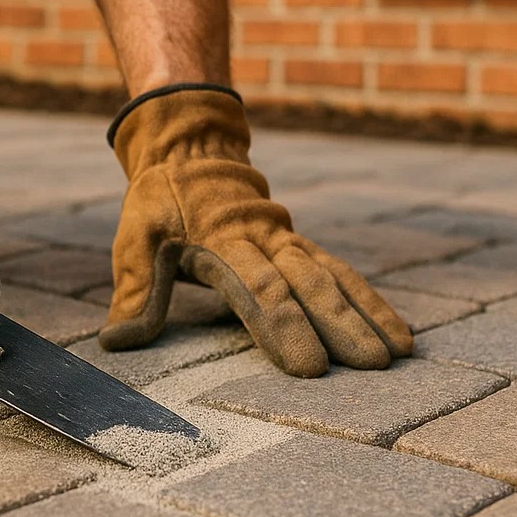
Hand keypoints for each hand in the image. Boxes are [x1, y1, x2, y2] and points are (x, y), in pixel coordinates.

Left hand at [98, 85, 411, 375]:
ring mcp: (289, 241)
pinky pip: (342, 270)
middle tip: (371, 366)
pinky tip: (398, 331)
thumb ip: (136, 290)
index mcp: (223, 243)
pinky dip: (371, 300)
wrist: (190, 148)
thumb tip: (117, 341)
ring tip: (399, 354)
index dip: (284, 328)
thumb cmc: (159, 203)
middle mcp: (265, 241)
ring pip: (335, 277)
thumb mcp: (136, 238)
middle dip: (341, 326)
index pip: (259, 291)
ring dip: (367, 314)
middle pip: (309, 285)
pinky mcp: (301, 244)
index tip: (309, 368)